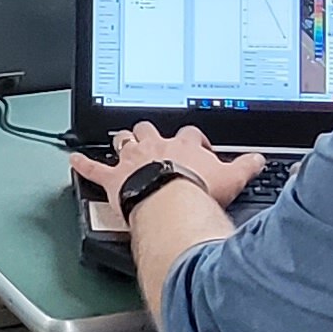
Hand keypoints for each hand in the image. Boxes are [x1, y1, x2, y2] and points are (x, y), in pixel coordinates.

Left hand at [69, 123, 260, 209]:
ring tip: (122, 142)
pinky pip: (93, 168)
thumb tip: (259, 159)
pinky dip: (82, 164)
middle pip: (150, 129)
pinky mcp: (114, 179)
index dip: (194, 140)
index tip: (196, 146)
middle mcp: (156, 146)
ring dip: (122, 142)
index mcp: (184, 145)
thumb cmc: (198, 191)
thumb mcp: (233, 178)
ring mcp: (133, 160)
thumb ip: (247, 166)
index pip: (191, 135)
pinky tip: (73, 159)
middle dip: (150, 133)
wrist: (171, 201)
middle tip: (152, 140)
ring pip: (124, 141)